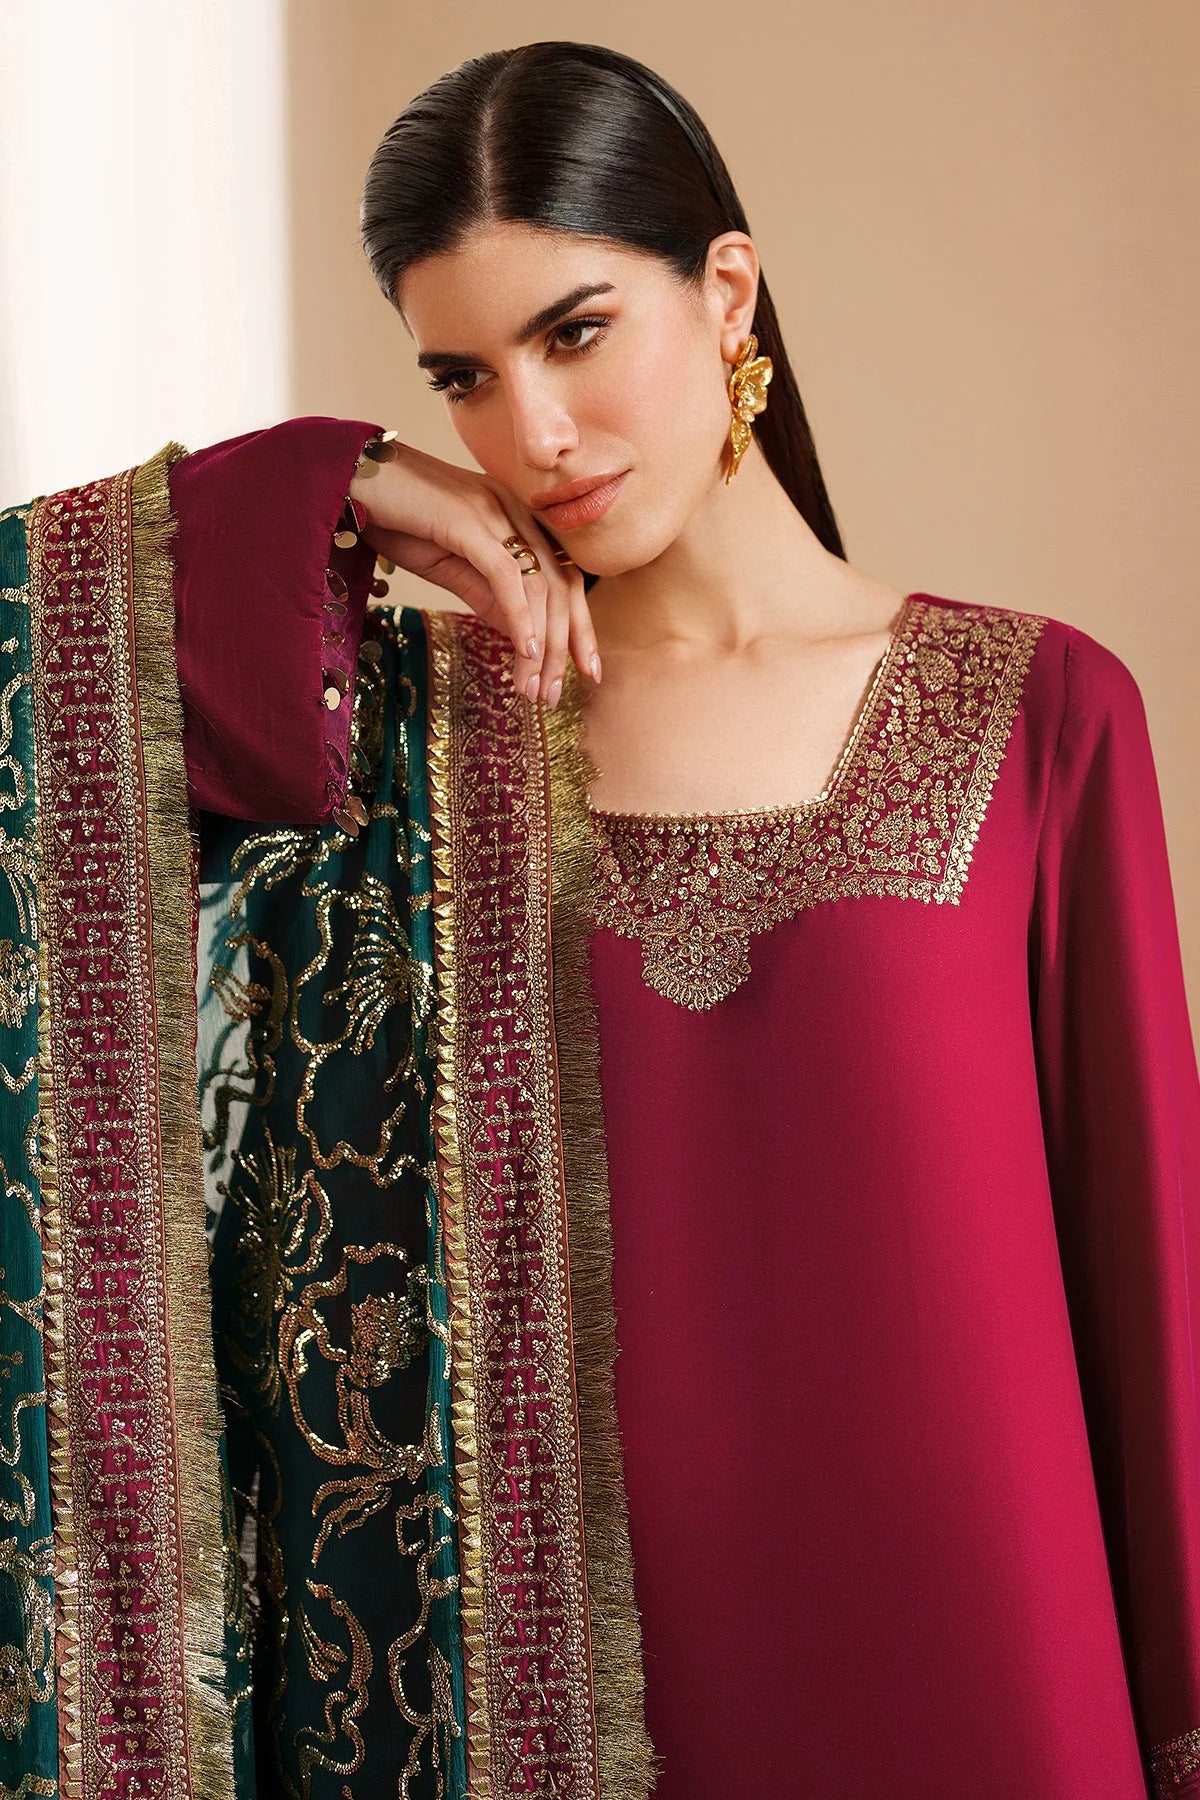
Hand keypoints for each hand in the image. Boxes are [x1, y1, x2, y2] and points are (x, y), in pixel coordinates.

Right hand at [349, 439, 600, 705]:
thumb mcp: (450, 564)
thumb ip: (487, 594)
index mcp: (516, 517)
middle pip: (562, 585)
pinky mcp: (469, 521)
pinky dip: (520, 617)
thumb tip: (519, 634)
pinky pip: (506, 576)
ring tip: (534, 688)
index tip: (583, 671)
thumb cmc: (395, 518)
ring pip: (538, 586)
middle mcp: (515, 510)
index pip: (564, 577)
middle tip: (555, 694)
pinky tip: (524, 653)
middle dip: (567, 646)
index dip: (579, 626)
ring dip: (541, 646)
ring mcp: (494, 511)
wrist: (349, 479)